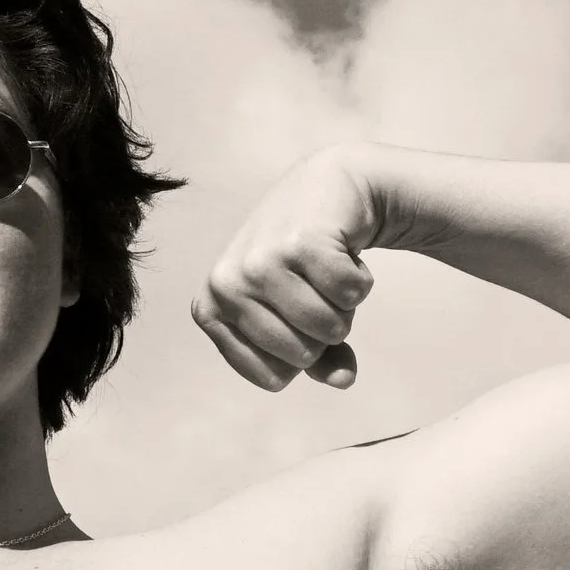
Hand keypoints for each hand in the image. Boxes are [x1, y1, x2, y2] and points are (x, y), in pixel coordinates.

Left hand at [193, 149, 384, 391]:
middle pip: (300, 355)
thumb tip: (343, 381)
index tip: (292, 314)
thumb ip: (319, 360)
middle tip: (313, 286)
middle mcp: (225, 284)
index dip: (299, 355)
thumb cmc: (303, 262)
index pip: (271, 377)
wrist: (329, 189)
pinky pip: (349, 294)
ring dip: (344, 305)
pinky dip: (359, 279)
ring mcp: (260, 261)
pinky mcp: (300, 242)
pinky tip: (342, 251)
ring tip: (326, 269)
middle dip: (323, 329)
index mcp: (210, 309)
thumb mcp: (296, 313)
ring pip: (327, 327)